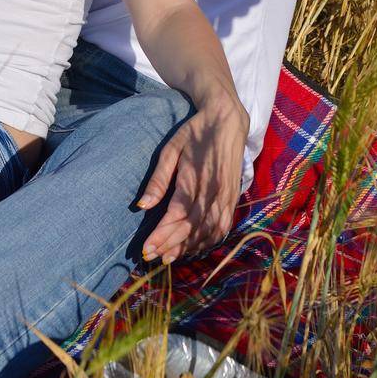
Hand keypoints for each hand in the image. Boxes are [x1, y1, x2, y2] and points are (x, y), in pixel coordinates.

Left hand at [136, 101, 247, 263]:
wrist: (227, 120)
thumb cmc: (194, 132)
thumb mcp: (171, 149)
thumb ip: (158, 179)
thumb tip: (142, 206)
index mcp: (196, 177)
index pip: (178, 214)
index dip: (162, 234)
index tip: (146, 248)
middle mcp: (214, 190)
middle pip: (192, 227)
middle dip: (171, 245)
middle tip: (152, 257)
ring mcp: (227, 196)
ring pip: (209, 231)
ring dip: (189, 247)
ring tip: (169, 257)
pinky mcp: (234, 198)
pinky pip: (223, 226)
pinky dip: (208, 241)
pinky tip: (193, 247)